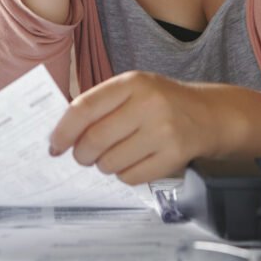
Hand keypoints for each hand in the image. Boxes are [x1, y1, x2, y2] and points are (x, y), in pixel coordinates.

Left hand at [48, 72, 217, 184]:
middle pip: (94, 140)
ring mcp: (163, 131)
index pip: (85, 108)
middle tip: (83, 156)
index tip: (54, 144)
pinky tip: (133, 162)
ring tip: (114, 155)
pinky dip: (124, 174)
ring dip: (104, 165)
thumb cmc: (159, 102)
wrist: (206, 114)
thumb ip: (99, 105)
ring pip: (110, 163)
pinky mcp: (173, 157)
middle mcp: (149, 104)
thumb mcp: (132, 89)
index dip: (64, 130)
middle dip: (81, 154)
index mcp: (132, 83)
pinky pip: (131, 177)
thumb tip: (61, 133)